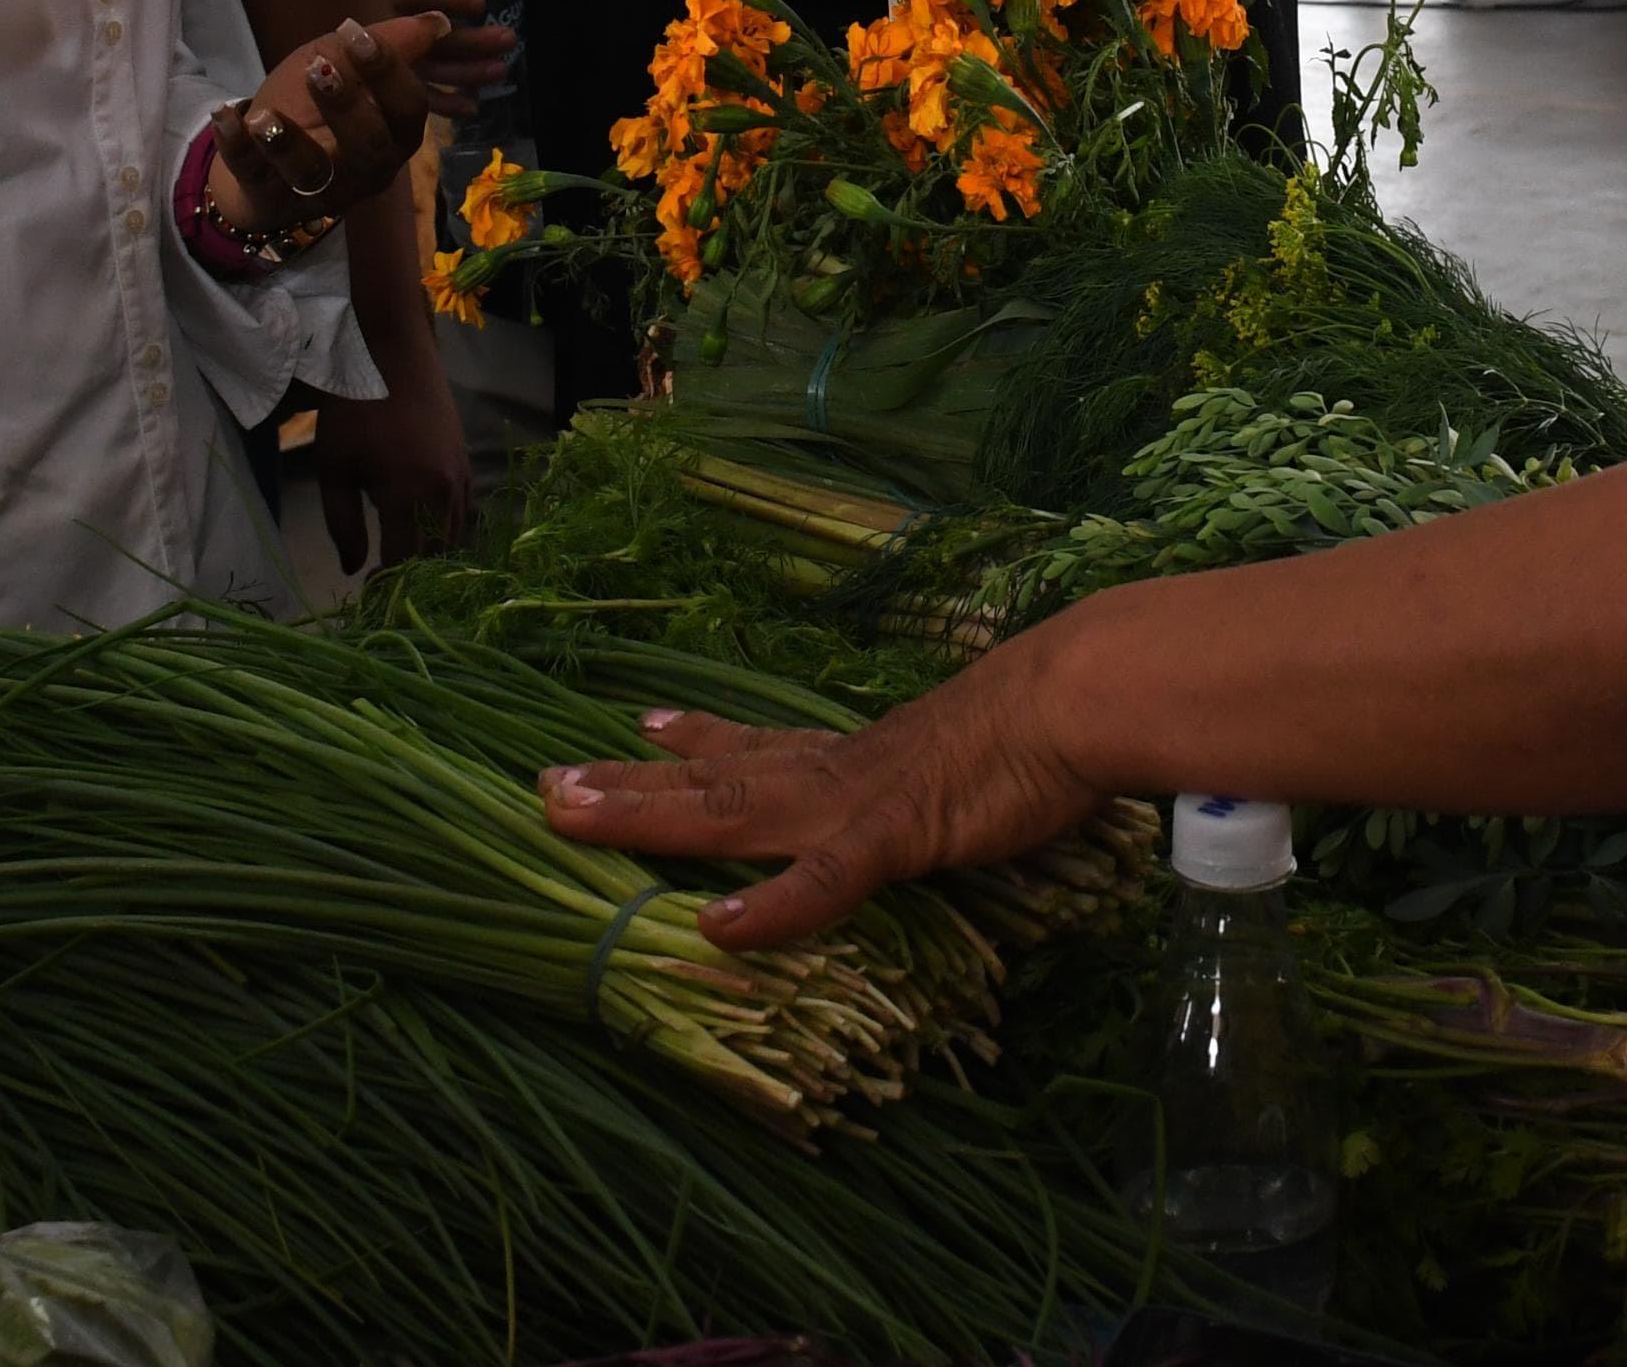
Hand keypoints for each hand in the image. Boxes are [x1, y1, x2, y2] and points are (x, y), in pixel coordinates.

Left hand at [208, 14, 439, 230]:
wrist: (263, 159)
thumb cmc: (314, 106)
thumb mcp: (342, 66)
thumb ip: (384, 45)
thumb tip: (437, 21)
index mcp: (395, 134)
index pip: (408, 108)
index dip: (387, 72)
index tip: (359, 36)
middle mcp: (367, 169)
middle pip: (369, 144)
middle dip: (347, 106)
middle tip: (319, 69)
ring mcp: (318, 191)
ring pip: (312, 174)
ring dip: (288, 143)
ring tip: (265, 116)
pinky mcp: (271, 200)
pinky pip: (254, 176)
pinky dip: (238, 147)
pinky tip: (227, 116)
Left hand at [312, 346, 473, 575]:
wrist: (393, 353)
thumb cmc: (353, 409)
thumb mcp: (333, 467)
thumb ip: (342, 524)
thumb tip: (353, 569)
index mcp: (405, 495)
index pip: (402, 560)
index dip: (388, 584)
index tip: (370, 592)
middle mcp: (441, 491)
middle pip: (435, 554)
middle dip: (413, 575)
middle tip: (387, 580)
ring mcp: (459, 476)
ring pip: (454, 534)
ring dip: (432, 553)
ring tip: (405, 559)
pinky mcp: (466, 461)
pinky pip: (463, 509)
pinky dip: (447, 528)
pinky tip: (425, 529)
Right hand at [385, 0, 518, 119]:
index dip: (452, 1)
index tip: (480, 4)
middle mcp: (386, 22)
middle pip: (427, 36)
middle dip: (471, 40)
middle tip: (508, 38)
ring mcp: (387, 53)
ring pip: (426, 67)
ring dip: (465, 73)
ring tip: (499, 70)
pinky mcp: (389, 75)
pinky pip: (414, 93)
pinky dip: (444, 103)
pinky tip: (472, 105)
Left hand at [538, 630, 1108, 950]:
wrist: (1079, 698)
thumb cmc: (1043, 728)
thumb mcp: (975, 757)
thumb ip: (942, 780)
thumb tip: (955, 780)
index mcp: (855, 760)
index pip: (760, 749)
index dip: (695, 745)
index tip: (638, 729)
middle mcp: (833, 773)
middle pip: (712, 781)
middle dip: (627, 788)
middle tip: (547, 786)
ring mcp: (853, 803)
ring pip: (730, 813)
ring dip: (646, 816)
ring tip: (570, 815)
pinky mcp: (891, 834)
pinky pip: (822, 879)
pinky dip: (772, 906)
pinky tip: (720, 928)